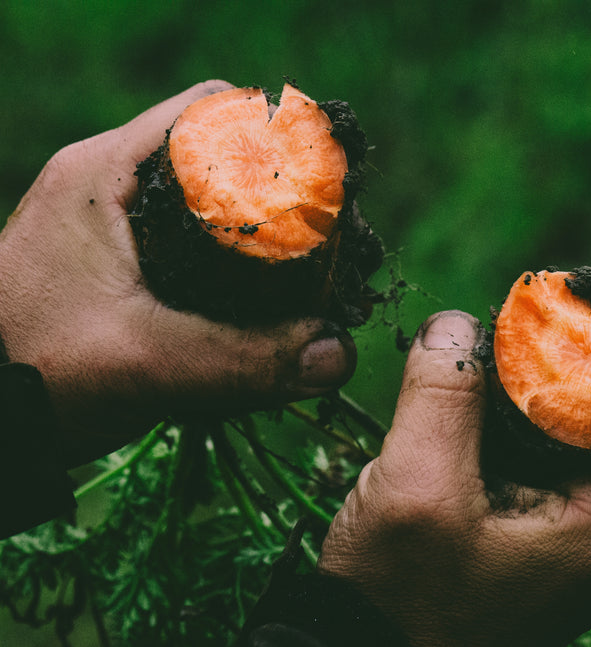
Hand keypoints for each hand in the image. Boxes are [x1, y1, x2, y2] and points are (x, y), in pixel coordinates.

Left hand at [0, 80, 356, 464]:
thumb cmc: (35, 377)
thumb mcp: (142, 362)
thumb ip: (243, 360)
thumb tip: (339, 355)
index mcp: (103, 174)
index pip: (208, 110)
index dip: (275, 135)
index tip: (326, 186)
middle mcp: (108, 186)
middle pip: (216, 157)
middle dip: (279, 194)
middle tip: (330, 241)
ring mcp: (111, 226)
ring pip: (207, 207)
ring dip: (260, 237)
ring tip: (309, 278)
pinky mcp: (117, 266)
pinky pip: (193, 248)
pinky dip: (234, 268)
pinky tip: (263, 309)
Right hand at [317, 310, 590, 646]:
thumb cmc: (399, 605)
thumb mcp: (414, 489)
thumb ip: (442, 392)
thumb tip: (460, 322)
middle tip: (558, 318)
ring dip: (579, 392)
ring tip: (519, 352)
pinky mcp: (559, 546)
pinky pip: (580, 468)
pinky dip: (552, 426)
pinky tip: (496, 404)